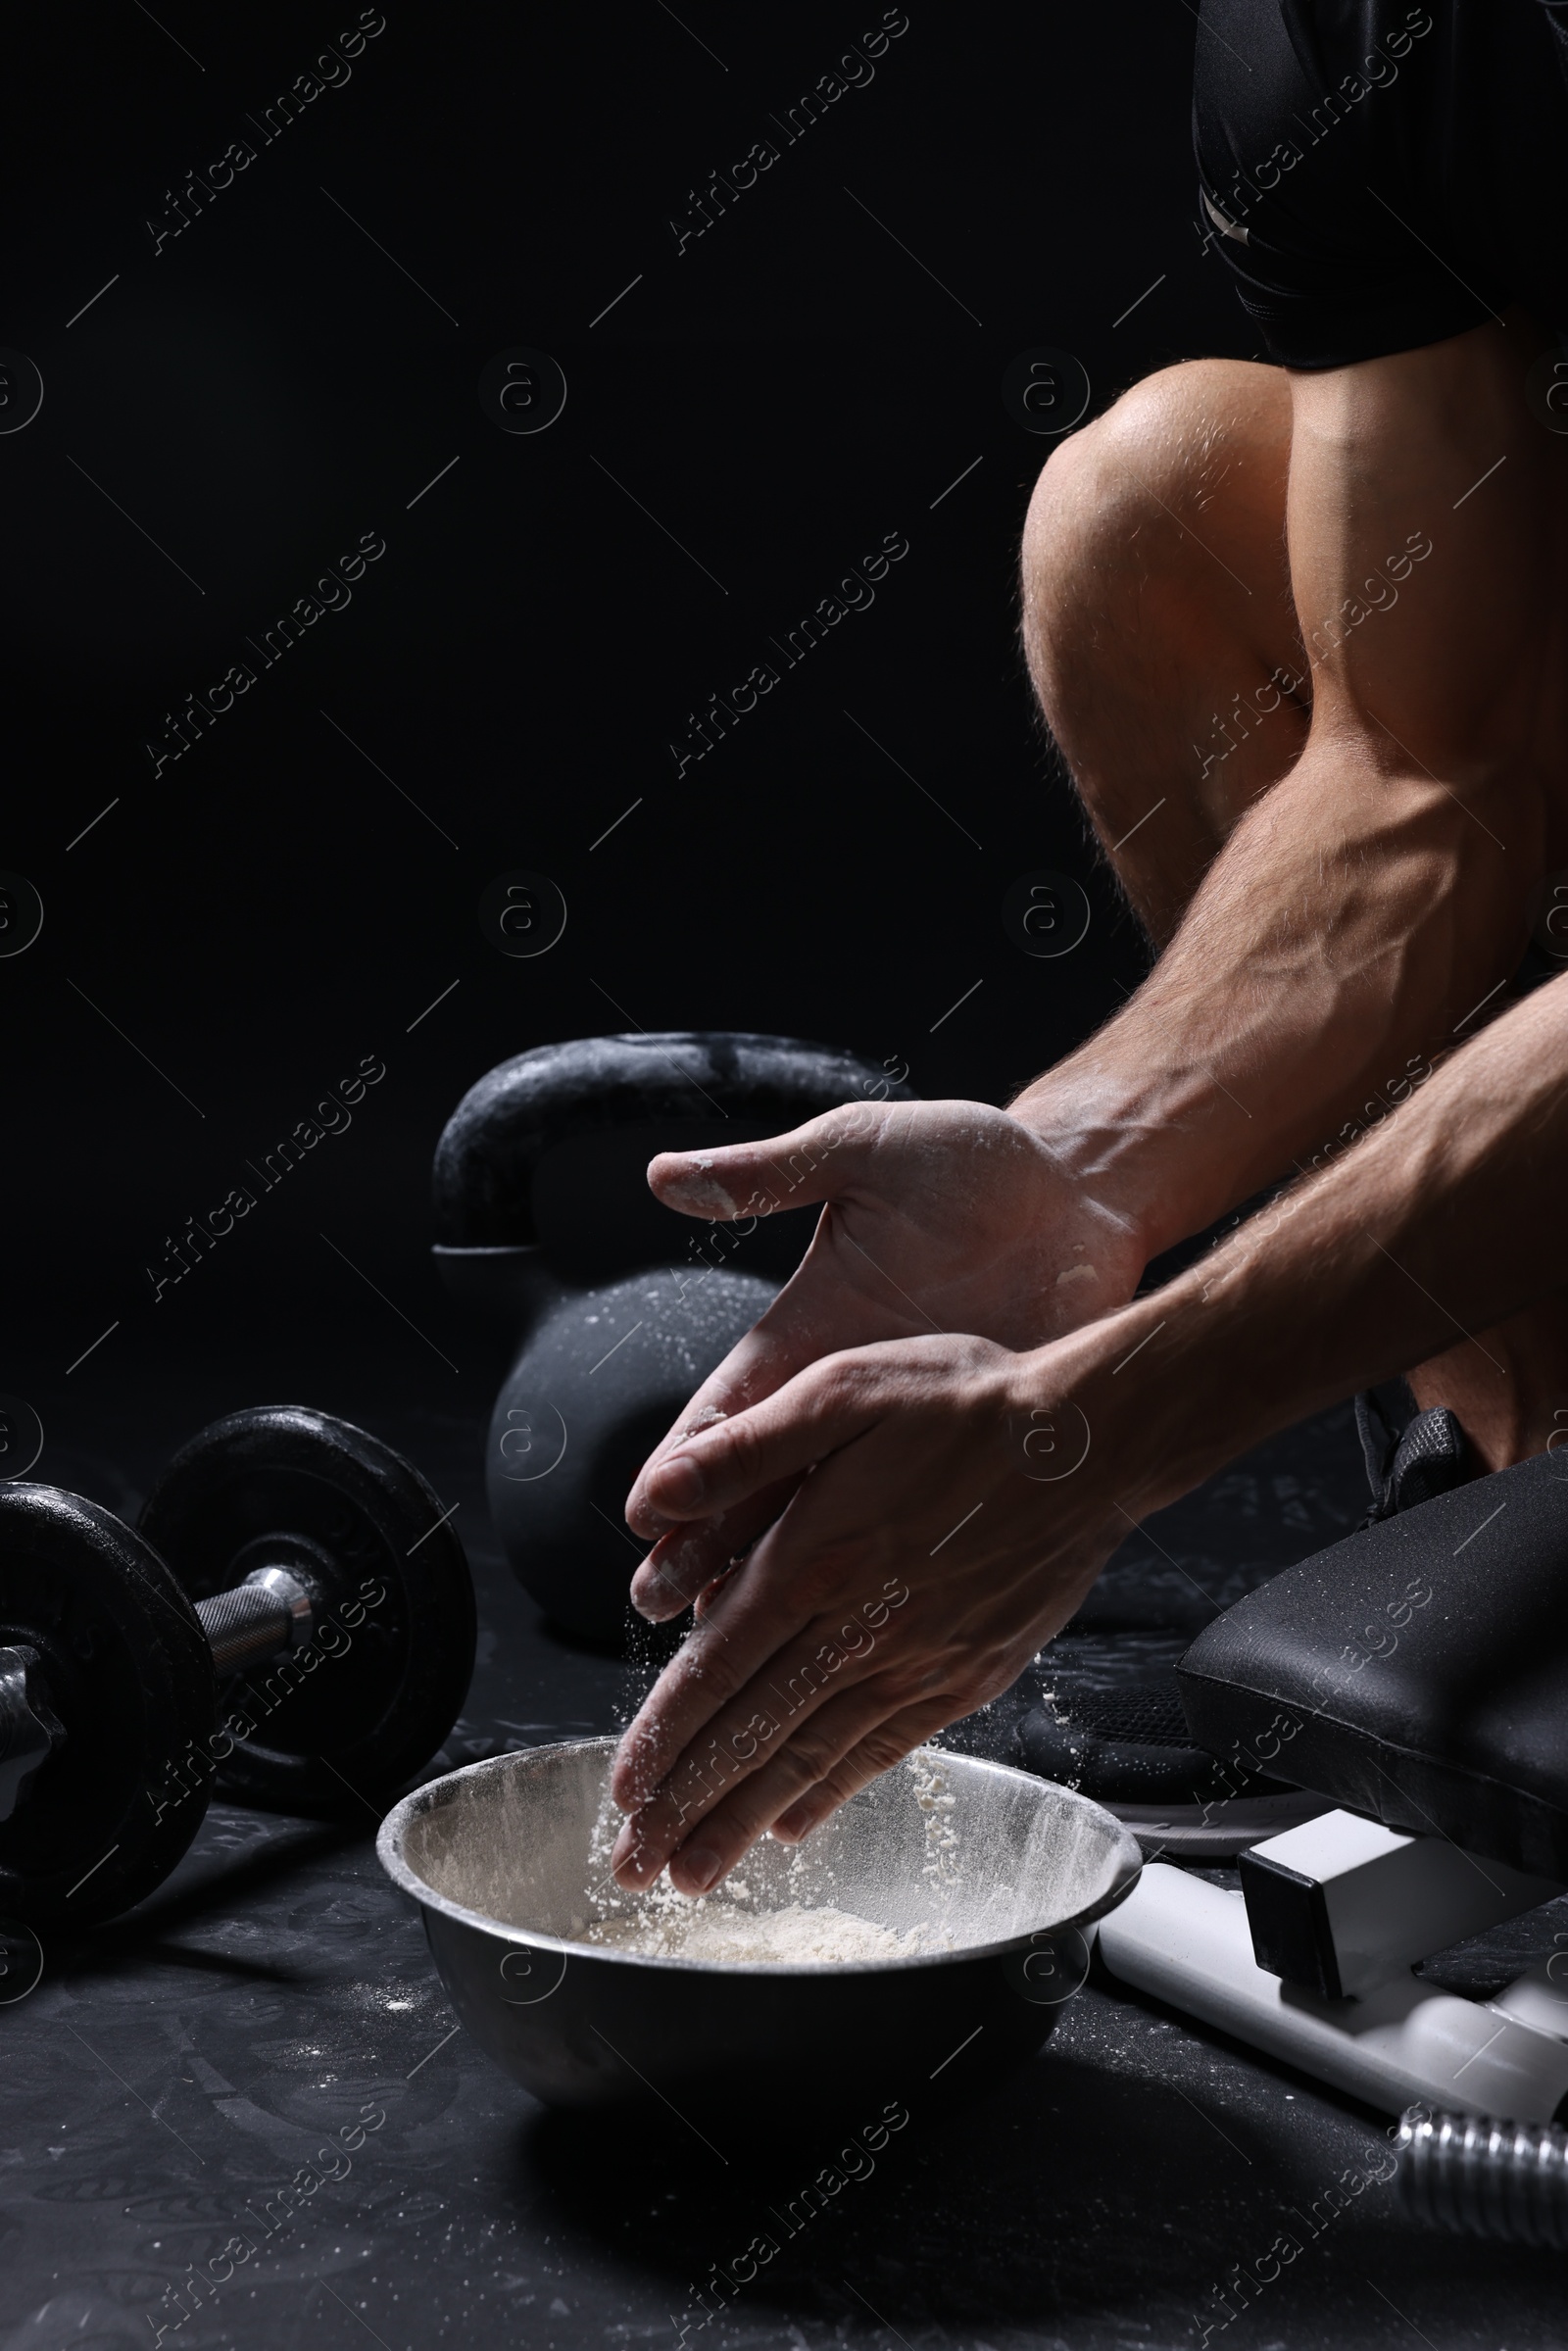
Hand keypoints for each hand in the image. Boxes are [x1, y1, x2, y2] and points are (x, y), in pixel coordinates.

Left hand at [608, 1329, 1127, 1894]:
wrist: (1091, 1442)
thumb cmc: (966, 1404)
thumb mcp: (840, 1388)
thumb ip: (742, 1449)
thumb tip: (652, 1499)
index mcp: (814, 1560)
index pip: (716, 1672)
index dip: (663, 1738)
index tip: (625, 1792)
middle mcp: (860, 1627)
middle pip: (751, 1736)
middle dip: (683, 1809)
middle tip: (633, 1868)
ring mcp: (917, 1662)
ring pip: (810, 1759)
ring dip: (743, 1822)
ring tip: (694, 1874)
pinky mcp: (965, 1677)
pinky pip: (882, 1750)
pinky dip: (830, 1793)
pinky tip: (793, 1826)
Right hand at [624, 1098, 1145, 1617]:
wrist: (1080, 1189)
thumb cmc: (970, 1161)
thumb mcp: (861, 1150)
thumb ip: (770, 1171)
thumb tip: (665, 1173)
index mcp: (809, 1323)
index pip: (729, 1406)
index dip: (683, 1460)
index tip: (642, 1512)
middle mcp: (848, 1387)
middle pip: (761, 1481)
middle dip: (707, 1543)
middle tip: (661, 1606)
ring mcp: (912, 1425)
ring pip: (832, 1519)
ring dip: (784, 1577)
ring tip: (736, 1640)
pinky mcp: (975, 1441)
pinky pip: (921, 1520)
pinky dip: (888, 1574)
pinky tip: (865, 1622)